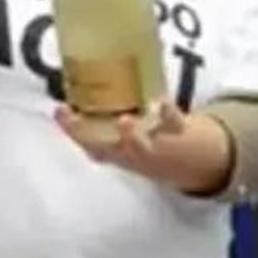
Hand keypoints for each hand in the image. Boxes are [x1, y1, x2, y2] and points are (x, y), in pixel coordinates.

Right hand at [55, 100, 231, 190]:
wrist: (199, 166)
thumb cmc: (154, 146)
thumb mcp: (129, 143)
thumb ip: (108, 125)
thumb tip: (86, 92)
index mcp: (117, 152)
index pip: (87, 142)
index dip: (70, 129)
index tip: (59, 110)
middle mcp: (132, 153)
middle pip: (108, 149)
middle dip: (93, 139)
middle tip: (83, 123)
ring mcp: (154, 147)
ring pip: (138, 146)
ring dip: (129, 136)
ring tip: (122, 121)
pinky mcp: (178, 134)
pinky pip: (173, 124)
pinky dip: (167, 113)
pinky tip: (161, 101)